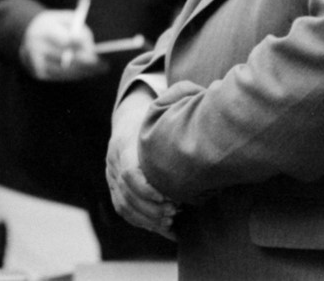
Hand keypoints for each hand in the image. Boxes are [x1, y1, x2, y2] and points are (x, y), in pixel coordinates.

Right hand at [20, 10, 105, 80]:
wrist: (28, 35)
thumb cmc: (54, 25)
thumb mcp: (64, 18)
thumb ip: (78, 27)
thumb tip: (90, 46)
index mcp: (43, 30)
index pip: (64, 40)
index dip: (80, 47)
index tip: (95, 51)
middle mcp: (37, 47)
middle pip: (66, 58)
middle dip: (87, 63)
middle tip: (104, 65)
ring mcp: (36, 62)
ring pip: (65, 71)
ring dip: (84, 72)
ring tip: (100, 70)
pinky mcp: (38, 73)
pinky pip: (61, 77)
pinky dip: (75, 75)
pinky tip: (87, 73)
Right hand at [107, 90, 176, 238]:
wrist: (128, 118)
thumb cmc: (152, 116)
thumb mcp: (160, 108)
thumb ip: (179, 104)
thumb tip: (211, 92)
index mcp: (124, 143)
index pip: (130, 173)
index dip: (148, 189)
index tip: (168, 198)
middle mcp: (113, 162)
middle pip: (127, 194)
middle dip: (151, 208)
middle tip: (175, 213)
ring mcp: (111, 176)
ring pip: (124, 205)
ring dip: (148, 218)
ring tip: (172, 222)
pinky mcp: (115, 188)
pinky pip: (125, 210)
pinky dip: (144, 222)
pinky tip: (166, 229)